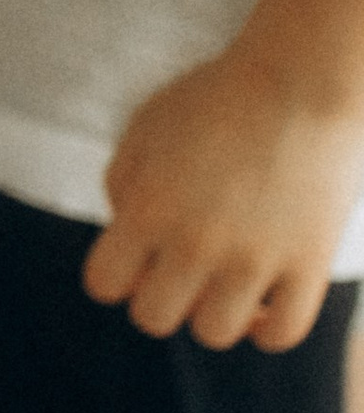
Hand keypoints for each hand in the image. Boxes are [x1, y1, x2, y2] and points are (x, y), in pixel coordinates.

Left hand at [83, 41, 363, 350]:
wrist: (304, 77)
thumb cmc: (219, 97)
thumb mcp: (147, 128)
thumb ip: (123, 185)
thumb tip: (125, 239)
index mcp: (147, 208)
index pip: (104, 284)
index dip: (117, 274)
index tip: (138, 254)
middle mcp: (195, 243)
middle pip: (154, 318)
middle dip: (160, 296)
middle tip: (183, 267)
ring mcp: (254, 259)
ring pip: (214, 334)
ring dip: (215, 312)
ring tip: (227, 281)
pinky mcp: (308, 264)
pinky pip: (283, 334)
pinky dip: (270, 328)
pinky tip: (266, 299)